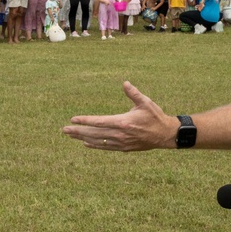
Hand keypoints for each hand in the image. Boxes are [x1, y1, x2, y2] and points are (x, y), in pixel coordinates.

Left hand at [62, 82, 176, 151]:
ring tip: (71, 136)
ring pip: (98, 141)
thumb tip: (124, 83)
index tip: (73, 119)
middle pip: (95, 133)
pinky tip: (86, 143)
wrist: (165, 135)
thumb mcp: (146, 103)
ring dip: (83, 138)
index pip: (100, 122)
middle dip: (78, 131)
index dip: (85, 121)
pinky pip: (106, 147)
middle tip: (64, 129)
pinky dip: (95, 145)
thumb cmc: (155, 116)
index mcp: (123, 122)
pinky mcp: (124, 148)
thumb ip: (134, 93)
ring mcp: (121, 143)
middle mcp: (120, 134)